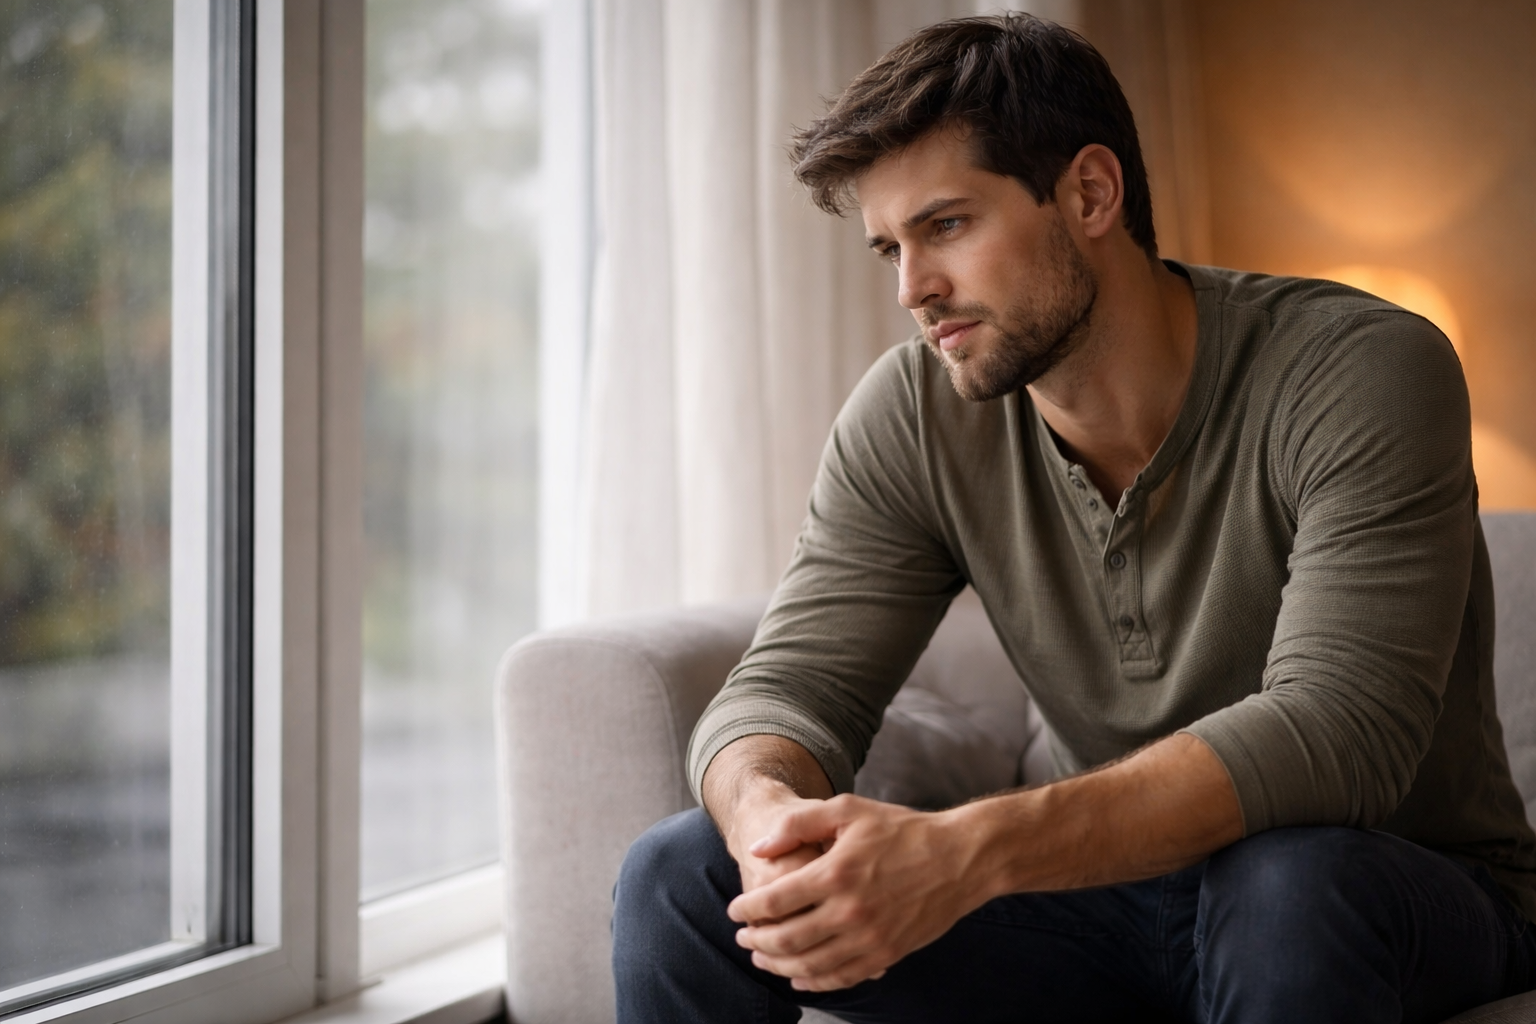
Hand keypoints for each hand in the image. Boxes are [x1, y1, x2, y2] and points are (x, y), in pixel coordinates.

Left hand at [728, 794, 988, 992]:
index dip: (748, 909)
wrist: (959, 859)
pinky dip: (814, 982)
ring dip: (778, 964)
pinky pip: (841, 977)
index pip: (775, 901)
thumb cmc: (903, 830)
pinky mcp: (887, 955)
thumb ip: (799, 823)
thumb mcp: (848, 810)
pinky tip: (800, 977)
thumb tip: (759, 848)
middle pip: (786, 939)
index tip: (735, 909)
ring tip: (762, 957)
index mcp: (835, 873)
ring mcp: (869, 938)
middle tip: (742, 936)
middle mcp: (849, 911)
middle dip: (756, 940)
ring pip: (809, 965)